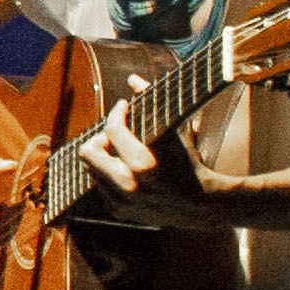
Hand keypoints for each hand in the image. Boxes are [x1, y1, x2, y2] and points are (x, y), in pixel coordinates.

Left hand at [76, 106, 204, 218]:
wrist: (202, 206)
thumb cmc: (191, 164)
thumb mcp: (176, 133)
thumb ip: (154, 103)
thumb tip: (132, 78)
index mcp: (143, 163)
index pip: (112, 129)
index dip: (117, 112)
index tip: (123, 106)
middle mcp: (128, 184)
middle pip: (87, 151)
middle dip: (100, 138)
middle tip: (115, 134)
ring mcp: (121, 200)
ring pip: (91, 168)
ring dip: (104, 155)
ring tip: (122, 149)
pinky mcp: (119, 211)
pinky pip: (99, 184)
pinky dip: (108, 172)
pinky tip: (125, 167)